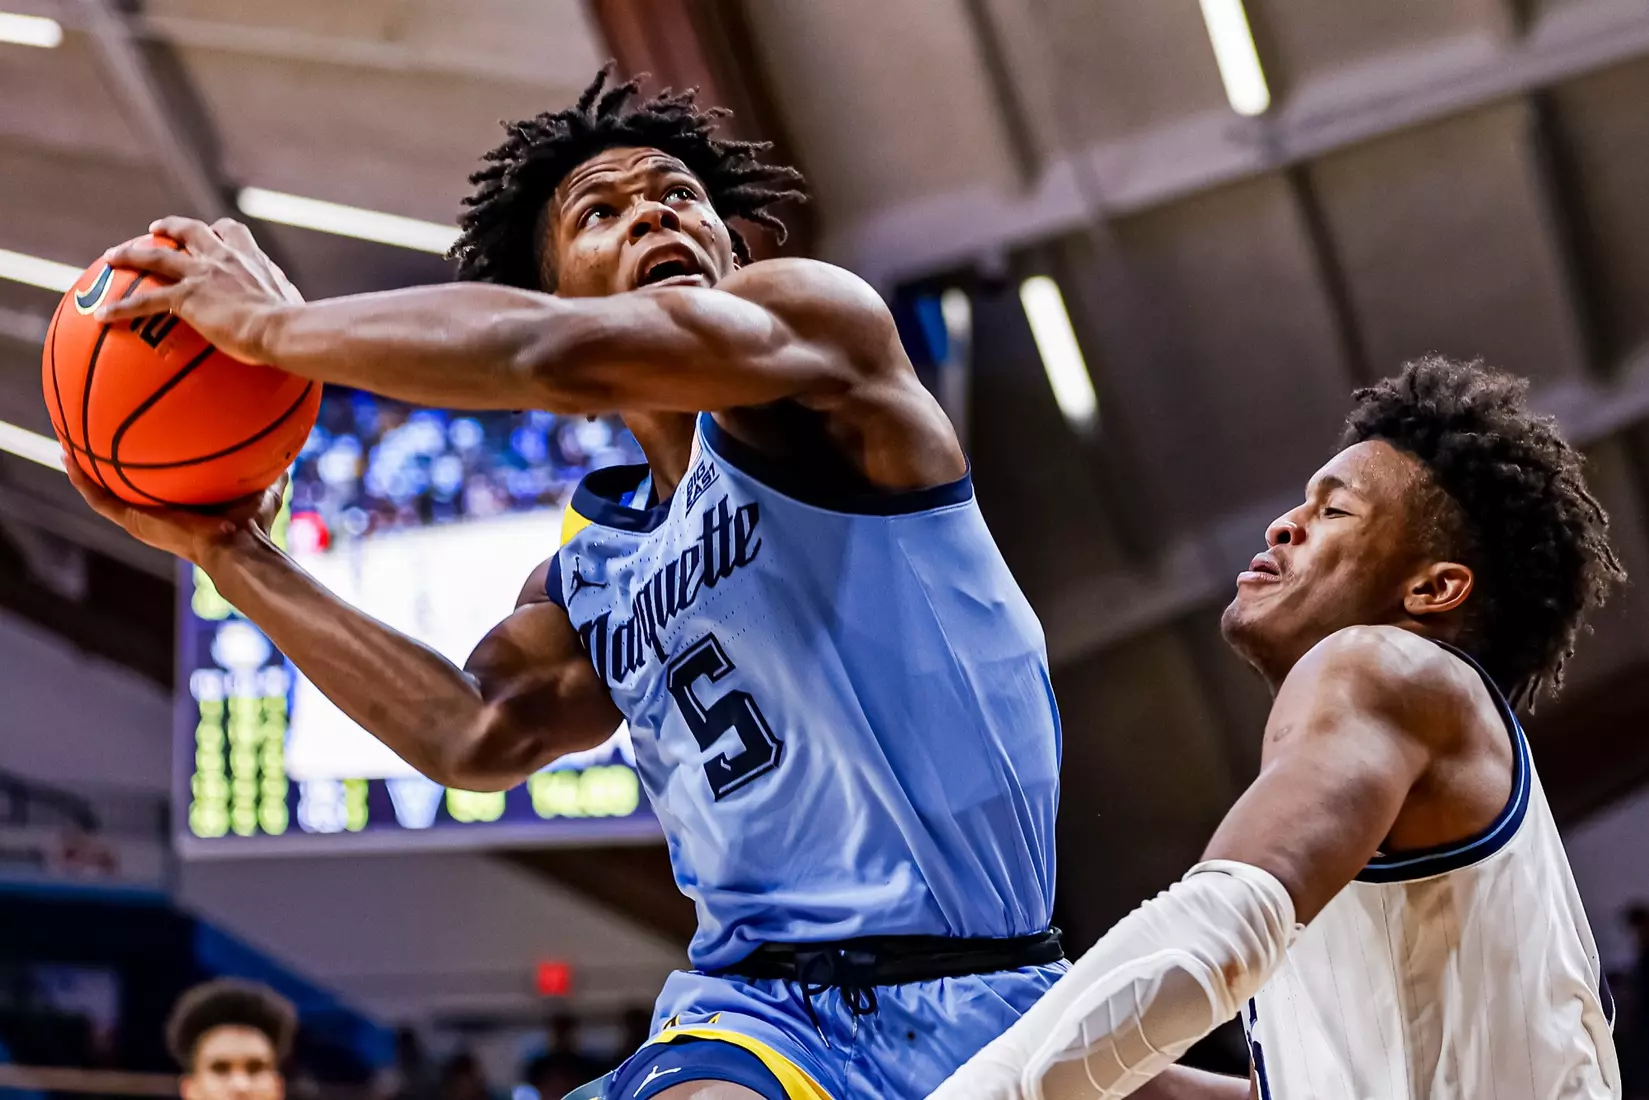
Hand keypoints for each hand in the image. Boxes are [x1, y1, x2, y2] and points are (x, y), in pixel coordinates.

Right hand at [63, 450, 286, 567]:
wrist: (237, 548)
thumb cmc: (253, 525)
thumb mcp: (263, 488)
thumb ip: (272, 470)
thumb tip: (290, 452)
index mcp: (182, 509)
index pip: (158, 486)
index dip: (146, 469)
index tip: (138, 447)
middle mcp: (156, 515)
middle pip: (125, 489)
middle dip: (109, 467)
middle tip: (92, 441)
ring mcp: (141, 520)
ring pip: (102, 494)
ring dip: (84, 471)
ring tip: (66, 446)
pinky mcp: (132, 522)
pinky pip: (98, 499)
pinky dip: (82, 479)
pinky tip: (69, 457)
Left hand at [94, 217, 303, 364]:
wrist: (282, 328)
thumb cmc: (295, 324)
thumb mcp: (295, 306)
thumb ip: (287, 303)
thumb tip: (296, 319)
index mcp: (250, 259)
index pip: (231, 233)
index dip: (217, 230)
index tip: (211, 231)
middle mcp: (222, 258)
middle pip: (189, 231)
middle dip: (170, 227)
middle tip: (155, 230)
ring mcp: (201, 275)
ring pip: (156, 257)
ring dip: (130, 254)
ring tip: (111, 256)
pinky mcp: (186, 298)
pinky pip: (145, 302)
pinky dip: (122, 308)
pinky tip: (103, 316)